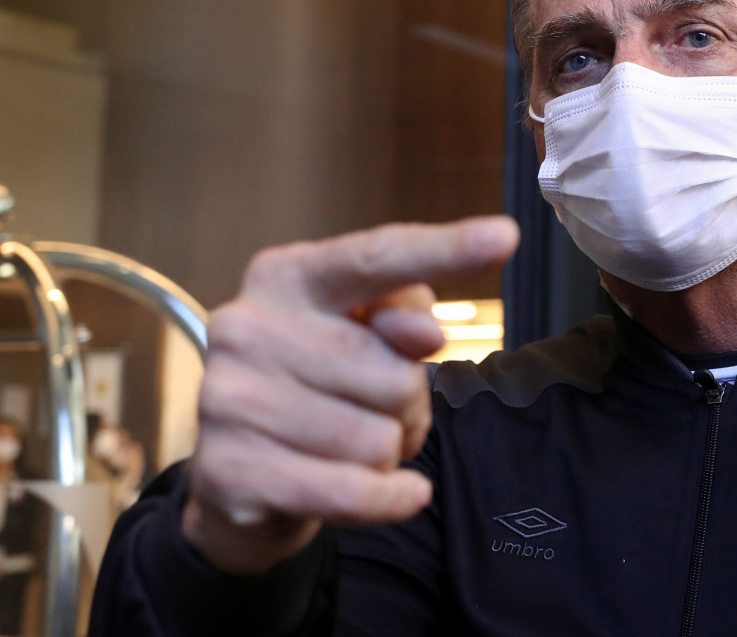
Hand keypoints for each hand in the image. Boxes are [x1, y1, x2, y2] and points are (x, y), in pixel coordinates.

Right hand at [183, 216, 519, 573]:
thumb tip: (423, 333)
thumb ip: (404, 312)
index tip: (505, 236)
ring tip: (353, 446)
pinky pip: (354, 492)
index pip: (377, 259)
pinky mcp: (230, 472)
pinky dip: (390, 499)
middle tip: (378, 411)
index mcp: (286, 275)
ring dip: (388, 453)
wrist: (239, 469)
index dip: (445, 250)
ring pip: (377, 441)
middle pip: (395, 373)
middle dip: (408, 405)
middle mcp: (247, 326)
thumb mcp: (363, 330)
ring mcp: (230, 400)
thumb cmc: (319, 381)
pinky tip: (396, 492)